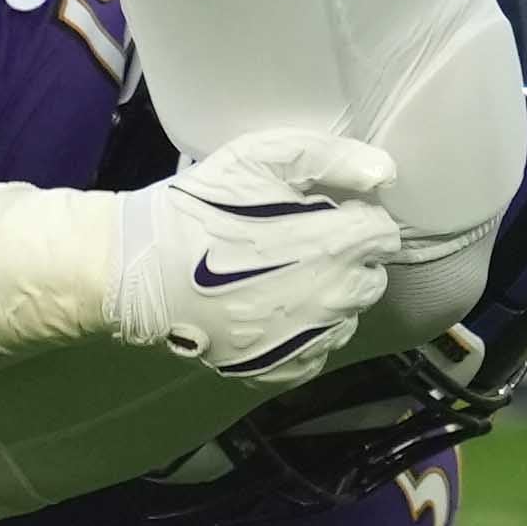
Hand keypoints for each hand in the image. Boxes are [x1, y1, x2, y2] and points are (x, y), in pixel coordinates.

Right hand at [117, 129, 406, 384]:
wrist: (141, 269)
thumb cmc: (203, 206)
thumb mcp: (260, 157)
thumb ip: (331, 158)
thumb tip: (385, 174)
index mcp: (336, 246)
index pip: (384, 234)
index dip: (359, 216)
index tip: (328, 211)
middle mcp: (333, 300)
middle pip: (371, 278)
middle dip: (348, 258)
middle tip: (303, 241)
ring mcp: (307, 340)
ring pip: (346, 318)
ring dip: (329, 298)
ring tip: (283, 277)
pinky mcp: (280, 369)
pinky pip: (316, 353)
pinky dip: (304, 334)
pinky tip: (272, 312)